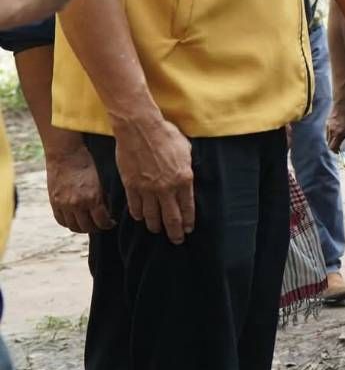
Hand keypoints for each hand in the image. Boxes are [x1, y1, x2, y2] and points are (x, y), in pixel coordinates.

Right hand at [46, 145, 113, 233]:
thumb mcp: (100, 181)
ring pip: (73, 226)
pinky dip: (68, 223)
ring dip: (82, 228)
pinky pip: (61, 220)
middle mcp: (77, 204)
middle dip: (96, 227)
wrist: (65, 154)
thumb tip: (105, 211)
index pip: (102, 221)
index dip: (108, 224)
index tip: (111, 223)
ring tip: (88, 224)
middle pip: (87, 227)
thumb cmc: (86, 164)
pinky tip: (74, 220)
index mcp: (93, 198)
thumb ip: (101, 198)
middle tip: (100, 224)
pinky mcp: (53, 202)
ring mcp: (63, 204)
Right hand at [112, 111, 194, 242]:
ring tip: (156, 231)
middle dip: (174, 232)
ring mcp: (147, 188)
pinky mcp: (131, 185)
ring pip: (151, 215)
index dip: (188, 222)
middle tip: (176, 241)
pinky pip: (135, 206)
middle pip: (171, 217)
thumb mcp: (186, 150)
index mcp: (184, 179)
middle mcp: (166, 188)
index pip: (187, 208)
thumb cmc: (166, 135)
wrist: (140, 128)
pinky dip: (138, 214)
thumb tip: (187, 178)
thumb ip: (187, 168)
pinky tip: (140, 218)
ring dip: (155, 225)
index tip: (188, 230)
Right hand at [325, 97, 344, 152]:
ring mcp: (328, 126)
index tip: (339, 154)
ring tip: (338, 142)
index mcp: (339, 134)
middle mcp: (332, 131)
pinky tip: (337, 132)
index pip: (333, 148)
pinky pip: (328, 131)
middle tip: (339, 150)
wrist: (343, 100)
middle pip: (329, 144)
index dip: (335, 152)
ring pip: (327, 138)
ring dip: (332, 141)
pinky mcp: (328, 121)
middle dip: (333, 148)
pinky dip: (331, 134)